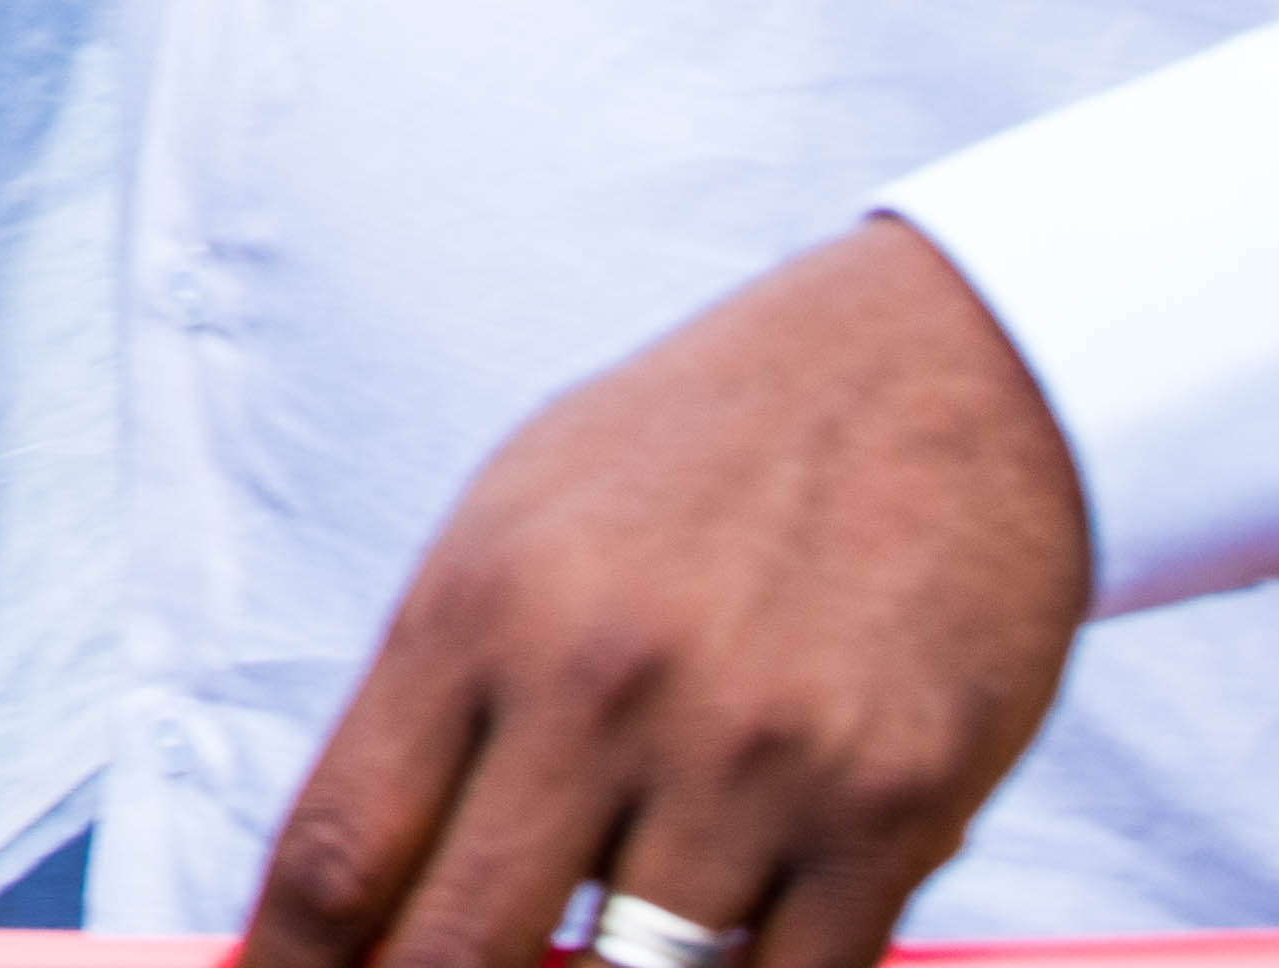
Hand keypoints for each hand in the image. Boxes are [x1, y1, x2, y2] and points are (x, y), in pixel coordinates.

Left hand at [246, 222, 1092, 967]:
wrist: (939, 369)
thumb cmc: (704, 453)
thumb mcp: (516, 528)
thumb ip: (438, 708)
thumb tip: (359, 893)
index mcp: (480, 607)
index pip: (339, 852)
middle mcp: (602, 682)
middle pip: (460, 952)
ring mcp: (751, 753)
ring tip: (595, 947)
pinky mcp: (890, 808)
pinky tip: (711, 957)